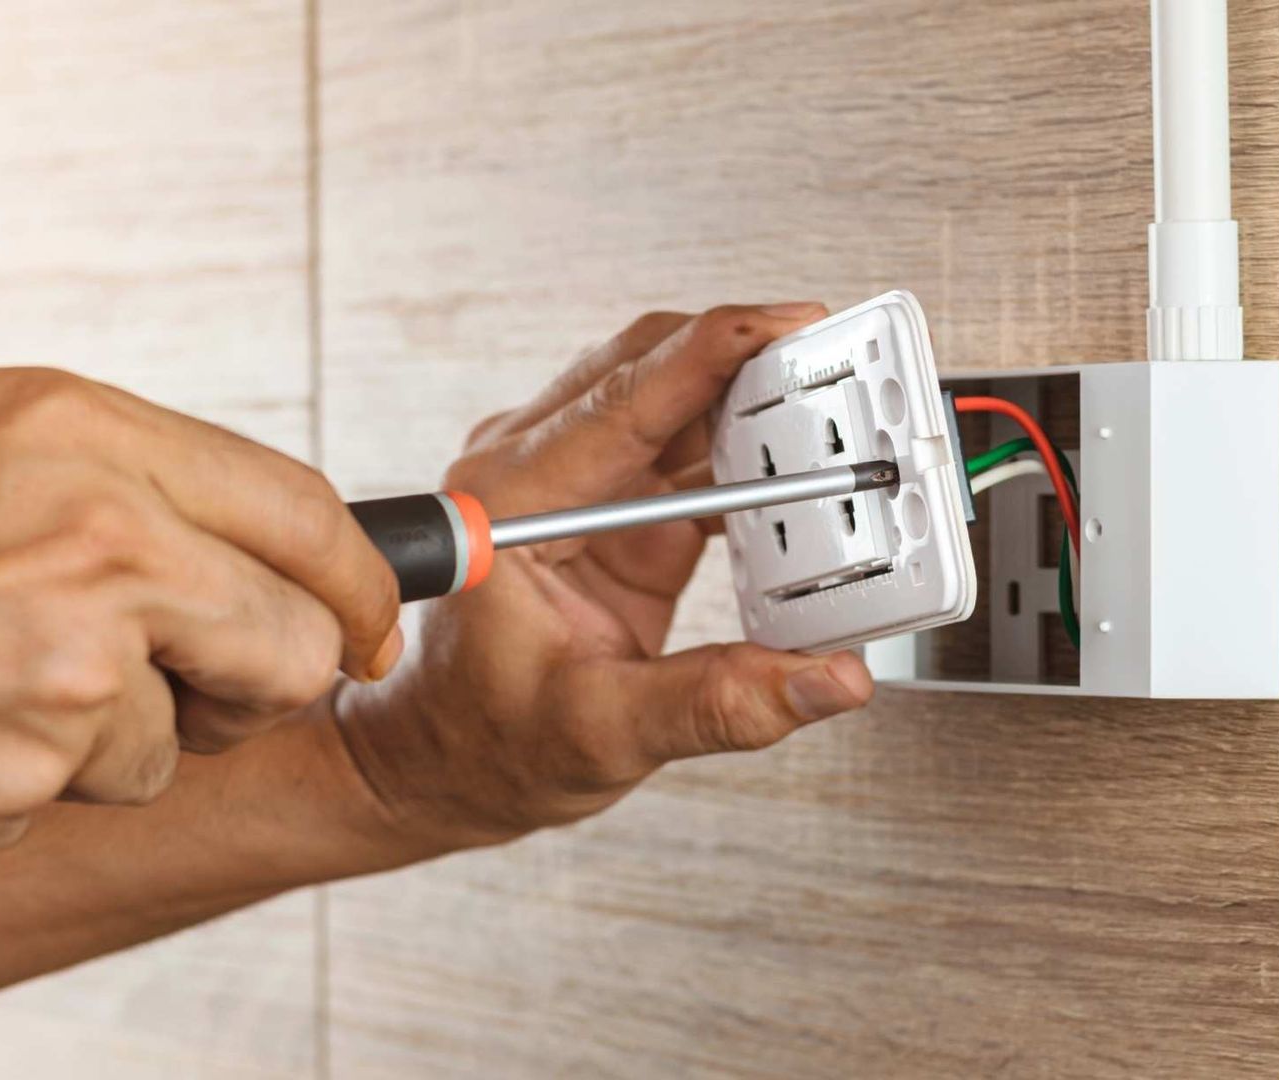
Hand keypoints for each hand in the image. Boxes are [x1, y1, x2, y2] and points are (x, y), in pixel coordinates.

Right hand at [0, 369, 400, 879]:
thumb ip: (112, 474)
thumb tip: (248, 534)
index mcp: (84, 434)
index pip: (305, 508)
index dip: (363, 578)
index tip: (373, 619)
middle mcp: (99, 538)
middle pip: (295, 640)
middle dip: (269, 680)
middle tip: (215, 688)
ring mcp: (69, 664)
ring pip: (179, 741)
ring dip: (108, 741)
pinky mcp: (24, 773)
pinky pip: (76, 798)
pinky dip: (18, 787)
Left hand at [333, 304, 874, 851]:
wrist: (441, 762)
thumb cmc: (481, 742)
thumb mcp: (602, 733)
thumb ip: (718, 702)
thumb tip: (822, 679)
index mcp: (510, 502)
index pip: (625, 400)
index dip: (715, 350)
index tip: (787, 323)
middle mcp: (536, 471)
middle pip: (655, 370)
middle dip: (750, 357)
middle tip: (836, 360)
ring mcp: (578, 483)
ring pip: (678, 401)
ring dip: (756, 401)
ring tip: (837, 413)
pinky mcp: (617, 507)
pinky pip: (692, 451)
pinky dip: (751, 453)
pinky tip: (801, 472)